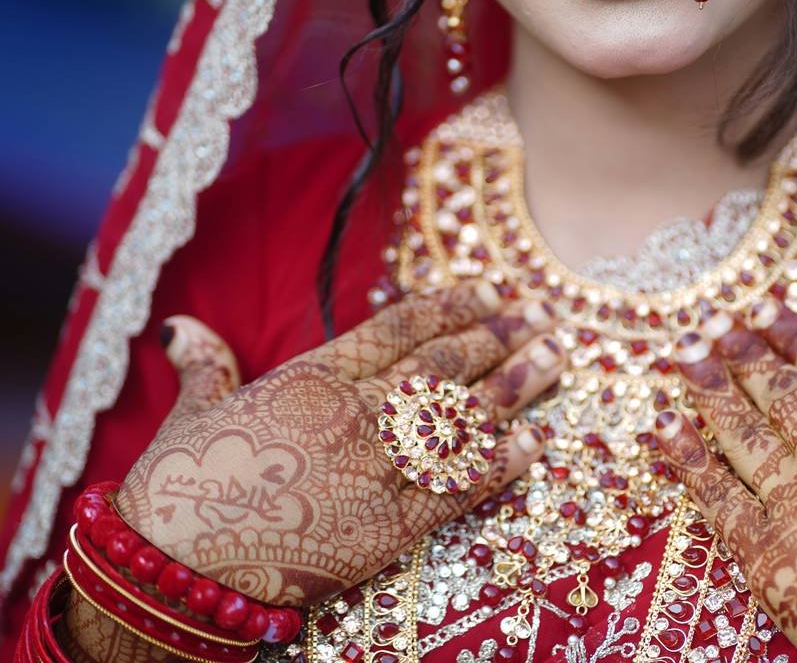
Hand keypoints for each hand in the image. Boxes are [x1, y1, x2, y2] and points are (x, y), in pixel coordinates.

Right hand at [116, 280, 565, 605]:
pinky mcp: (389, 525)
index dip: (453, 306)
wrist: (174, 568)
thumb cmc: (178, 487)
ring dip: (518, 386)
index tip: (493, 291)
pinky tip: (537, 441)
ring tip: (559, 357)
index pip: (402, 328)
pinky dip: (503, 463)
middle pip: (446, 364)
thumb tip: (183, 327)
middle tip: (546, 313)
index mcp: (314, 377)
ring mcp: (378, 468)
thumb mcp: (192, 413)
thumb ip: (207, 365)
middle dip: (502, 335)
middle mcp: (356, 413)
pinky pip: (460, 486)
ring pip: (463, 417)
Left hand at [656, 301, 796, 662]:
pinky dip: (686, 460)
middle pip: (780, 394)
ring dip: (708, 391)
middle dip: (744, 354)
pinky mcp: (764, 551)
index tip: (770, 308)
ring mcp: (795, 505)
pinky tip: (663, 431)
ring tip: (682, 358)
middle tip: (716, 325)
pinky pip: (715, 495)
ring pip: (741, 432)